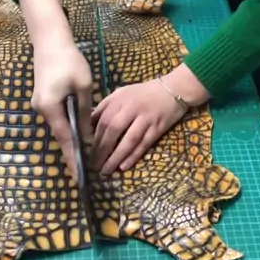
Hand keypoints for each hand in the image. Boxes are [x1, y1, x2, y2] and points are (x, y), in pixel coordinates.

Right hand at [32, 42, 92, 178]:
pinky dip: (66, 126)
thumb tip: (87, 133)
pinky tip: (76, 133)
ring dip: (69, 138)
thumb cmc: (69, 61)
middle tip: (83, 170)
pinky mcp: (43, 98)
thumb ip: (85, 111)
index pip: (64, 138)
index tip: (78, 174)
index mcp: (50, 107)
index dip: (72, 156)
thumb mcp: (83, 86)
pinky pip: (57, 116)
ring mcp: (40, 104)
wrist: (50, 41)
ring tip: (83, 156)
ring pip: (58, 125)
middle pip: (59, 134)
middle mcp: (41, 109)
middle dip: (71, 151)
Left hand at [92, 66, 208, 174]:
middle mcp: (131, 108)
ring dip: (116, 157)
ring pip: (128, 140)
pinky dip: (133, 156)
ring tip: (106, 170)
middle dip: (102, 149)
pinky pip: (144, 144)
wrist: (173, 89)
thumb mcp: (122, 93)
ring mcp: (146, 119)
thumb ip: (106, 106)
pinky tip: (123, 166)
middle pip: (113, 130)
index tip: (86, 150)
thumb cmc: (143, 92)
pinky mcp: (158, 128)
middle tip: (93, 164)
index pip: (103, 119)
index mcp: (119, 99)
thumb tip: (88, 124)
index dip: (94, 137)